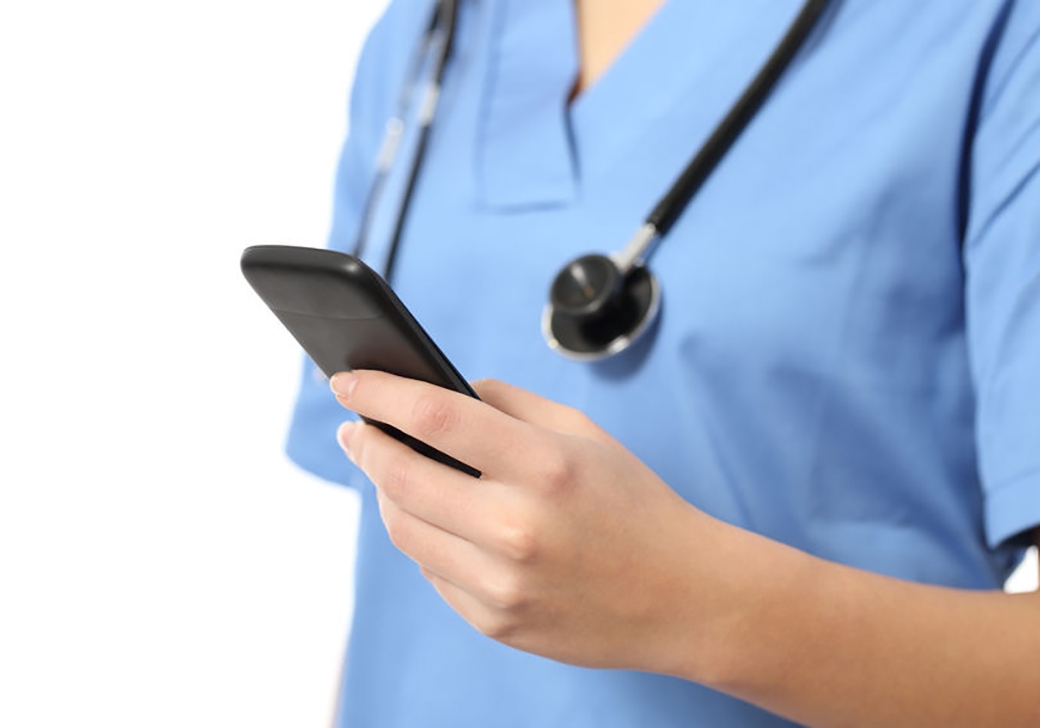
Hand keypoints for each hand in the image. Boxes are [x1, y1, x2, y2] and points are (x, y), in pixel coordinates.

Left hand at [330, 370, 730, 674]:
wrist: (682, 595)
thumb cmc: (634, 506)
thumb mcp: (583, 434)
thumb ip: (508, 405)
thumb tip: (440, 391)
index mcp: (544, 467)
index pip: (434, 416)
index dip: (379, 394)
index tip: (348, 383)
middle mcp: (517, 528)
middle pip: (400, 477)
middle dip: (365, 445)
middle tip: (355, 430)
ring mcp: (503, 584)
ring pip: (404, 529)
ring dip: (386, 493)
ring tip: (393, 470)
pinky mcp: (495, 622)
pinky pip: (432, 572)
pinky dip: (426, 538)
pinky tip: (441, 520)